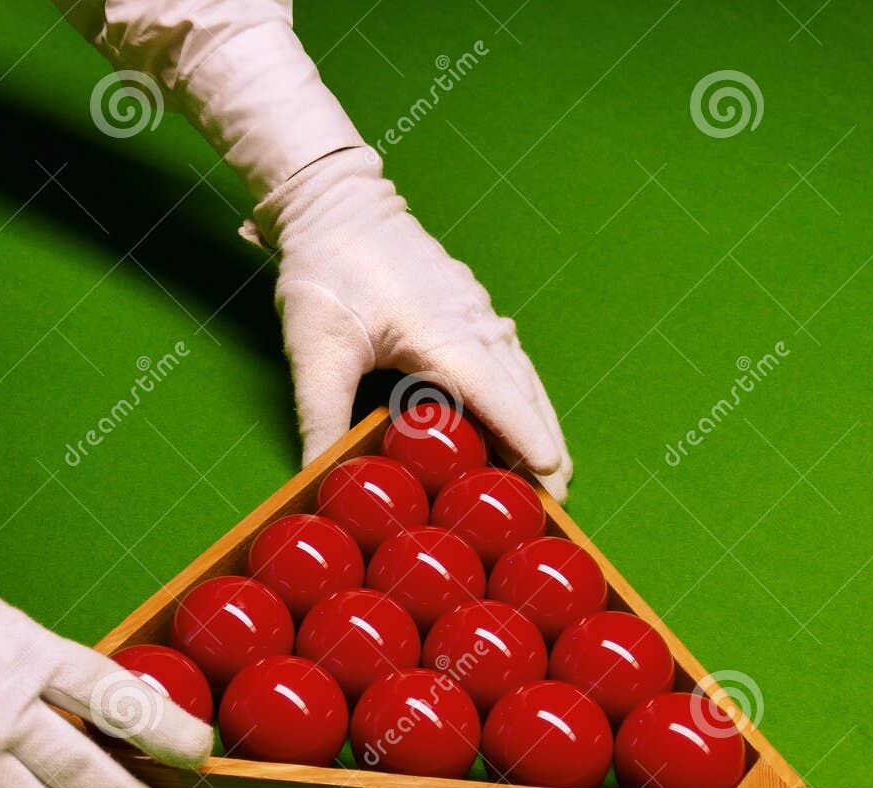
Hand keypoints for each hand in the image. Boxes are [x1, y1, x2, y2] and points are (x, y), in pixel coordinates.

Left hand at [249, 147, 571, 499]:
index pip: (496, 396)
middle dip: (544, 446)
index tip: (550, 474)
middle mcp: (473, 323)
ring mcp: (477, 312)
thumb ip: (321, 419)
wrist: (333, 201)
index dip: (524, 437)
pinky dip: (523, 396)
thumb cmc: (326, 270)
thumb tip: (320, 480)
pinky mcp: (469, 308)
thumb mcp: (314, 353)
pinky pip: (510, 360)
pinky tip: (525, 418)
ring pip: (523, 377)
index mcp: (442, 335)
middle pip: (523, 393)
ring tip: (553, 472)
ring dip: (540, 423)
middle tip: (559, 500)